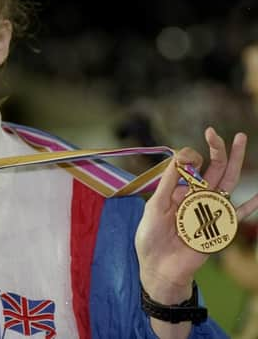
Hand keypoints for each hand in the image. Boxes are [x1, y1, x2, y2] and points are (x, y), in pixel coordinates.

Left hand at [135, 127, 257, 303]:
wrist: (158, 267)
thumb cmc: (151, 238)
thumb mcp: (154, 207)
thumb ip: (167, 184)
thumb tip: (179, 158)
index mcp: (181, 191)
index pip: (192, 166)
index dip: (190, 156)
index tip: (185, 157)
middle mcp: (198, 198)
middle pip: (214, 169)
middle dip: (217, 149)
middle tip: (214, 132)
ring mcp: (210, 211)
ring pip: (226, 182)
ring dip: (234, 162)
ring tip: (240, 140)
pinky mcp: (218, 228)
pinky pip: (237, 215)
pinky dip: (250, 205)